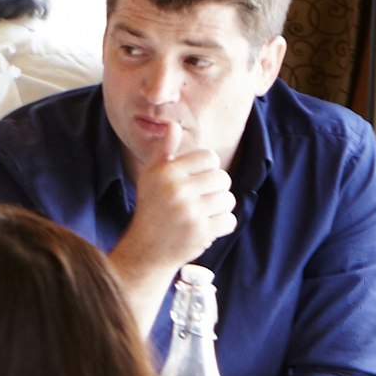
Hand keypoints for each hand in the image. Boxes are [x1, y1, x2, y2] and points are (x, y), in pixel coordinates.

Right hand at [115, 137, 237, 291]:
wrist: (146, 250)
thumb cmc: (151, 208)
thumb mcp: (150, 176)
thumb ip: (163, 150)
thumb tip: (172, 125)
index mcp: (166, 171)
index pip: (209, 157)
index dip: (207, 169)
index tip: (197, 180)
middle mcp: (177, 189)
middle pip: (223, 178)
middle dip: (217, 189)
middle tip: (203, 199)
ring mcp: (189, 211)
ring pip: (228, 200)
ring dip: (220, 208)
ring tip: (204, 213)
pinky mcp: (200, 232)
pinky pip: (229, 220)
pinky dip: (222, 225)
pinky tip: (207, 227)